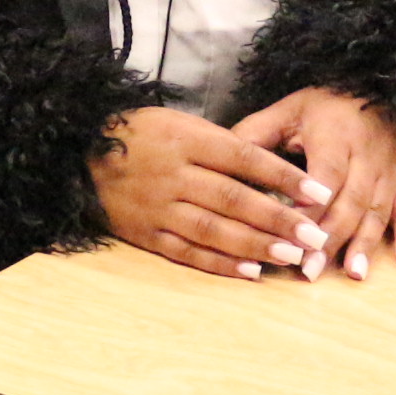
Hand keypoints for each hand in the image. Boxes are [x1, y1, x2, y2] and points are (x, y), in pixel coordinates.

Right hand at [90, 105, 329, 279]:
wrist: (77, 155)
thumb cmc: (140, 135)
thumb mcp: (179, 123)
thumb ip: (221, 145)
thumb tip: (272, 172)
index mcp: (185, 139)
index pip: (243, 157)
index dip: (283, 176)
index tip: (318, 192)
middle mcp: (172, 174)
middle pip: (233, 199)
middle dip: (278, 219)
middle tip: (315, 235)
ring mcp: (157, 207)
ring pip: (213, 229)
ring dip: (255, 245)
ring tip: (292, 256)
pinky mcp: (146, 234)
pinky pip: (187, 252)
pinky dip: (220, 263)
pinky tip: (251, 271)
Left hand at [232, 87, 395, 279]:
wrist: (386, 91)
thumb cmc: (329, 105)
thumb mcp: (290, 110)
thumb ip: (255, 134)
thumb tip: (219, 161)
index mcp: (335, 137)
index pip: (323, 177)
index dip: (309, 207)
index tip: (289, 234)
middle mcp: (366, 157)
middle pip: (349, 203)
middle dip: (330, 238)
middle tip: (309, 270)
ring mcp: (389, 173)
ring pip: (377, 213)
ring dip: (365, 245)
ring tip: (352, 274)